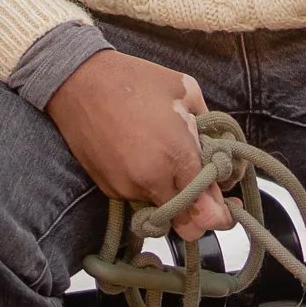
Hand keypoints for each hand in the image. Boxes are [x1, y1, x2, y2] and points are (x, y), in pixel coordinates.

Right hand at [48, 53, 232, 239]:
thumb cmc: (134, 80)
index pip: (208, 211)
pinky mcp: (108, 188)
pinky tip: (143, 158)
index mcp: (178, 158)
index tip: (227, 207)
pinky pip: (137, 198)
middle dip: (199, 215)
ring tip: (166, 162)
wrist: (78, 81)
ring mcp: (127, 188)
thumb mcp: (186, 91)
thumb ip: (209, 130)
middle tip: (204, 194)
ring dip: (170, 197)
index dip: (222, 213)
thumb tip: (218, 154)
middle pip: (186, 227)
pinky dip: (146, 187)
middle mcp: (152, 181)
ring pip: (161, 212)